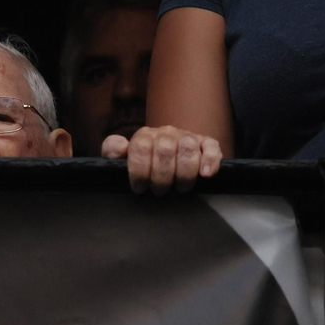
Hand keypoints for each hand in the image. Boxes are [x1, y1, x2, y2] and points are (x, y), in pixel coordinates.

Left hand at [102, 125, 222, 193]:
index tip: (139, 188)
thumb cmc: (143, 167)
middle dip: (161, 176)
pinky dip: (209, 161)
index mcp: (145, 136)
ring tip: (179, 188)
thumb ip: (112, 150)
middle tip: (160, 191)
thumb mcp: (122, 160)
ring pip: (188, 147)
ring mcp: (188, 137)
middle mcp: (167, 133)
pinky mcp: (206, 144)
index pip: (141, 147)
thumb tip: (120, 146)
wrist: (167, 162)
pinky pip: (212, 147)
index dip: (139, 171)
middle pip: (165, 148)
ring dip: (184, 172)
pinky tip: (204, 175)